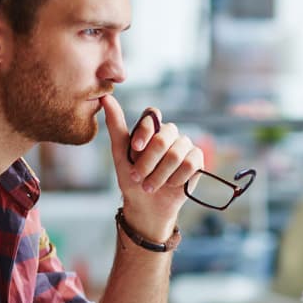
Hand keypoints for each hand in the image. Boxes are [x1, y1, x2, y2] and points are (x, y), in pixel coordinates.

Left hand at [101, 95, 203, 238]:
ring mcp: (184, 146)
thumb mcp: (119, 153)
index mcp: (152, 127)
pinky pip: (190, 163)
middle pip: (163, 137)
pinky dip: (176, 178)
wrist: (146, 205)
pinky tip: (170, 185)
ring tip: (151, 186)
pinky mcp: (197, 160)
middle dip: (149, 161)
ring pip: (176, 154)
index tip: (135, 149)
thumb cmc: (131, 179)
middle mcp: (169, 134)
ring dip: (160, 175)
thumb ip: (116, 126)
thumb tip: (106, 97)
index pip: (153, 114)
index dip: (145, 131)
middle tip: (139, 177)